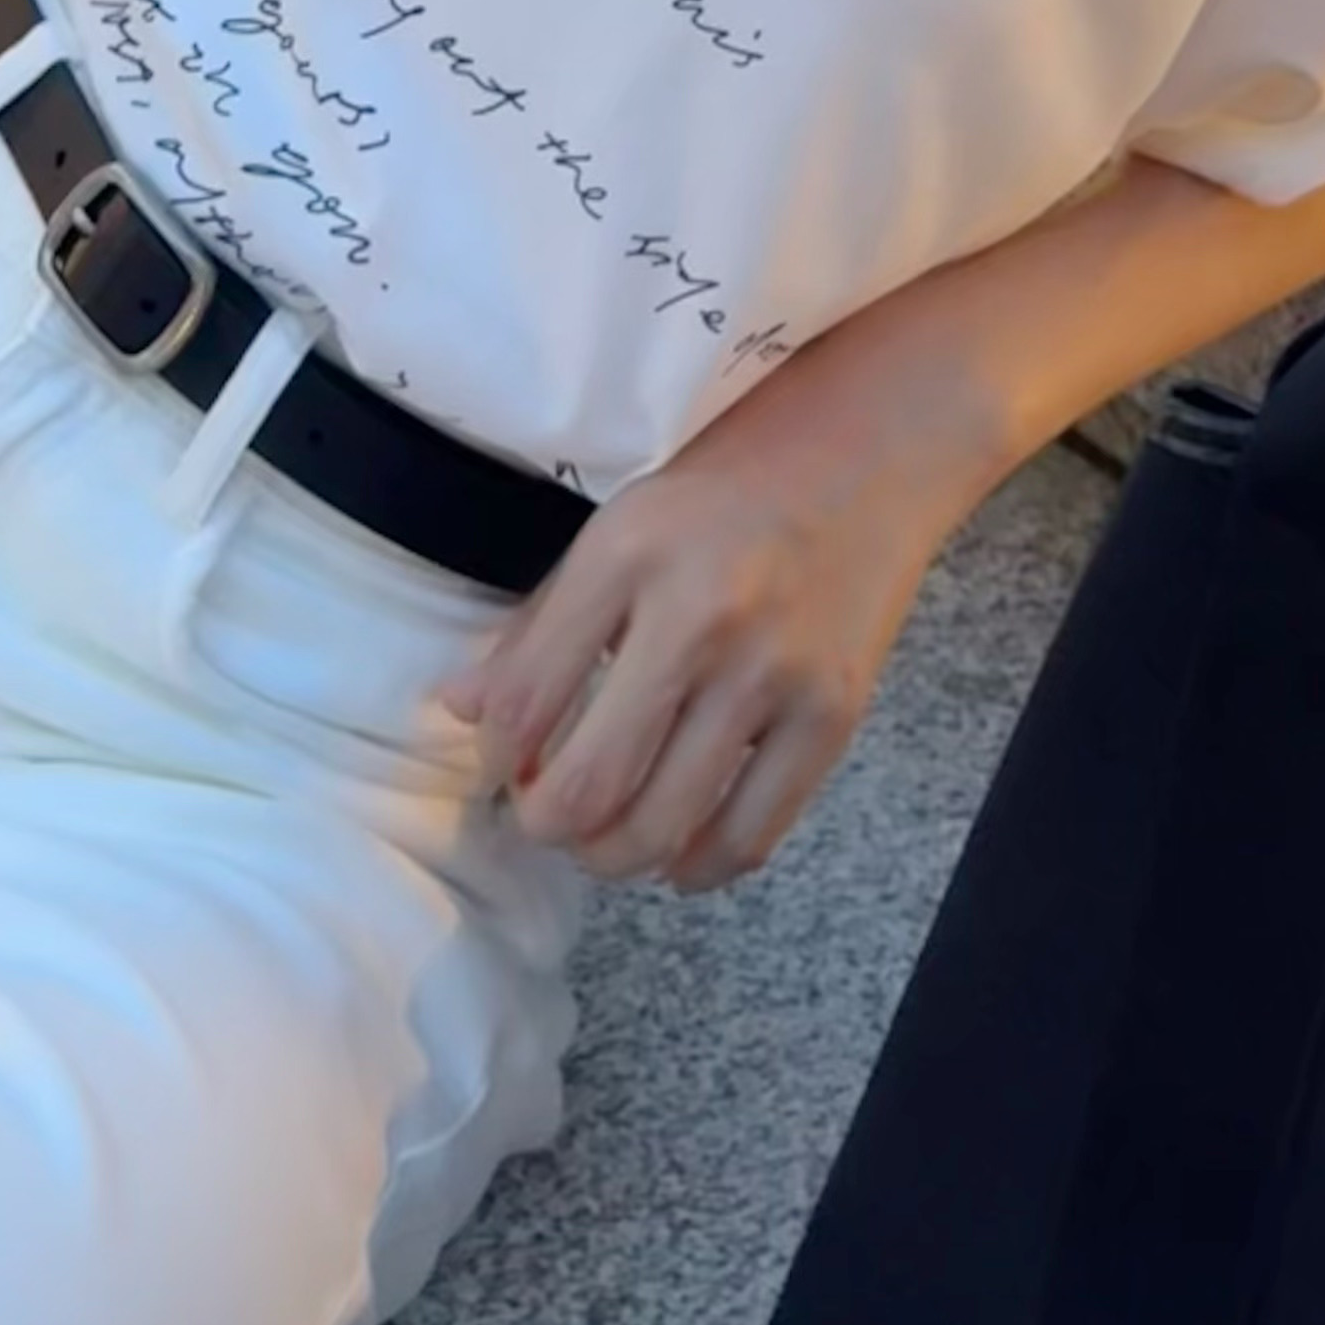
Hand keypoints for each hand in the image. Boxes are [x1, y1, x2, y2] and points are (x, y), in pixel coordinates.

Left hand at [424, 377, 980, 893]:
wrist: (865, 456)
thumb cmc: (726, 490)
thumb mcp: (618, 527)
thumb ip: (539, 624)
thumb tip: (459, 712)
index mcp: (628, 554)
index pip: (526, 698)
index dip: (496, 756)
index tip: (504, 763)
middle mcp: (699, 616)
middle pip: (592, 782)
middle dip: (547, 825)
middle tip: (544, 819)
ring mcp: (773, 673)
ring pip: (666, 824)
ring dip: (613, 856)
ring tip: (602, 841)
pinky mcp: (833, 717)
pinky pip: (750, 835)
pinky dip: (699, 868)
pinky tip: (677, 856)